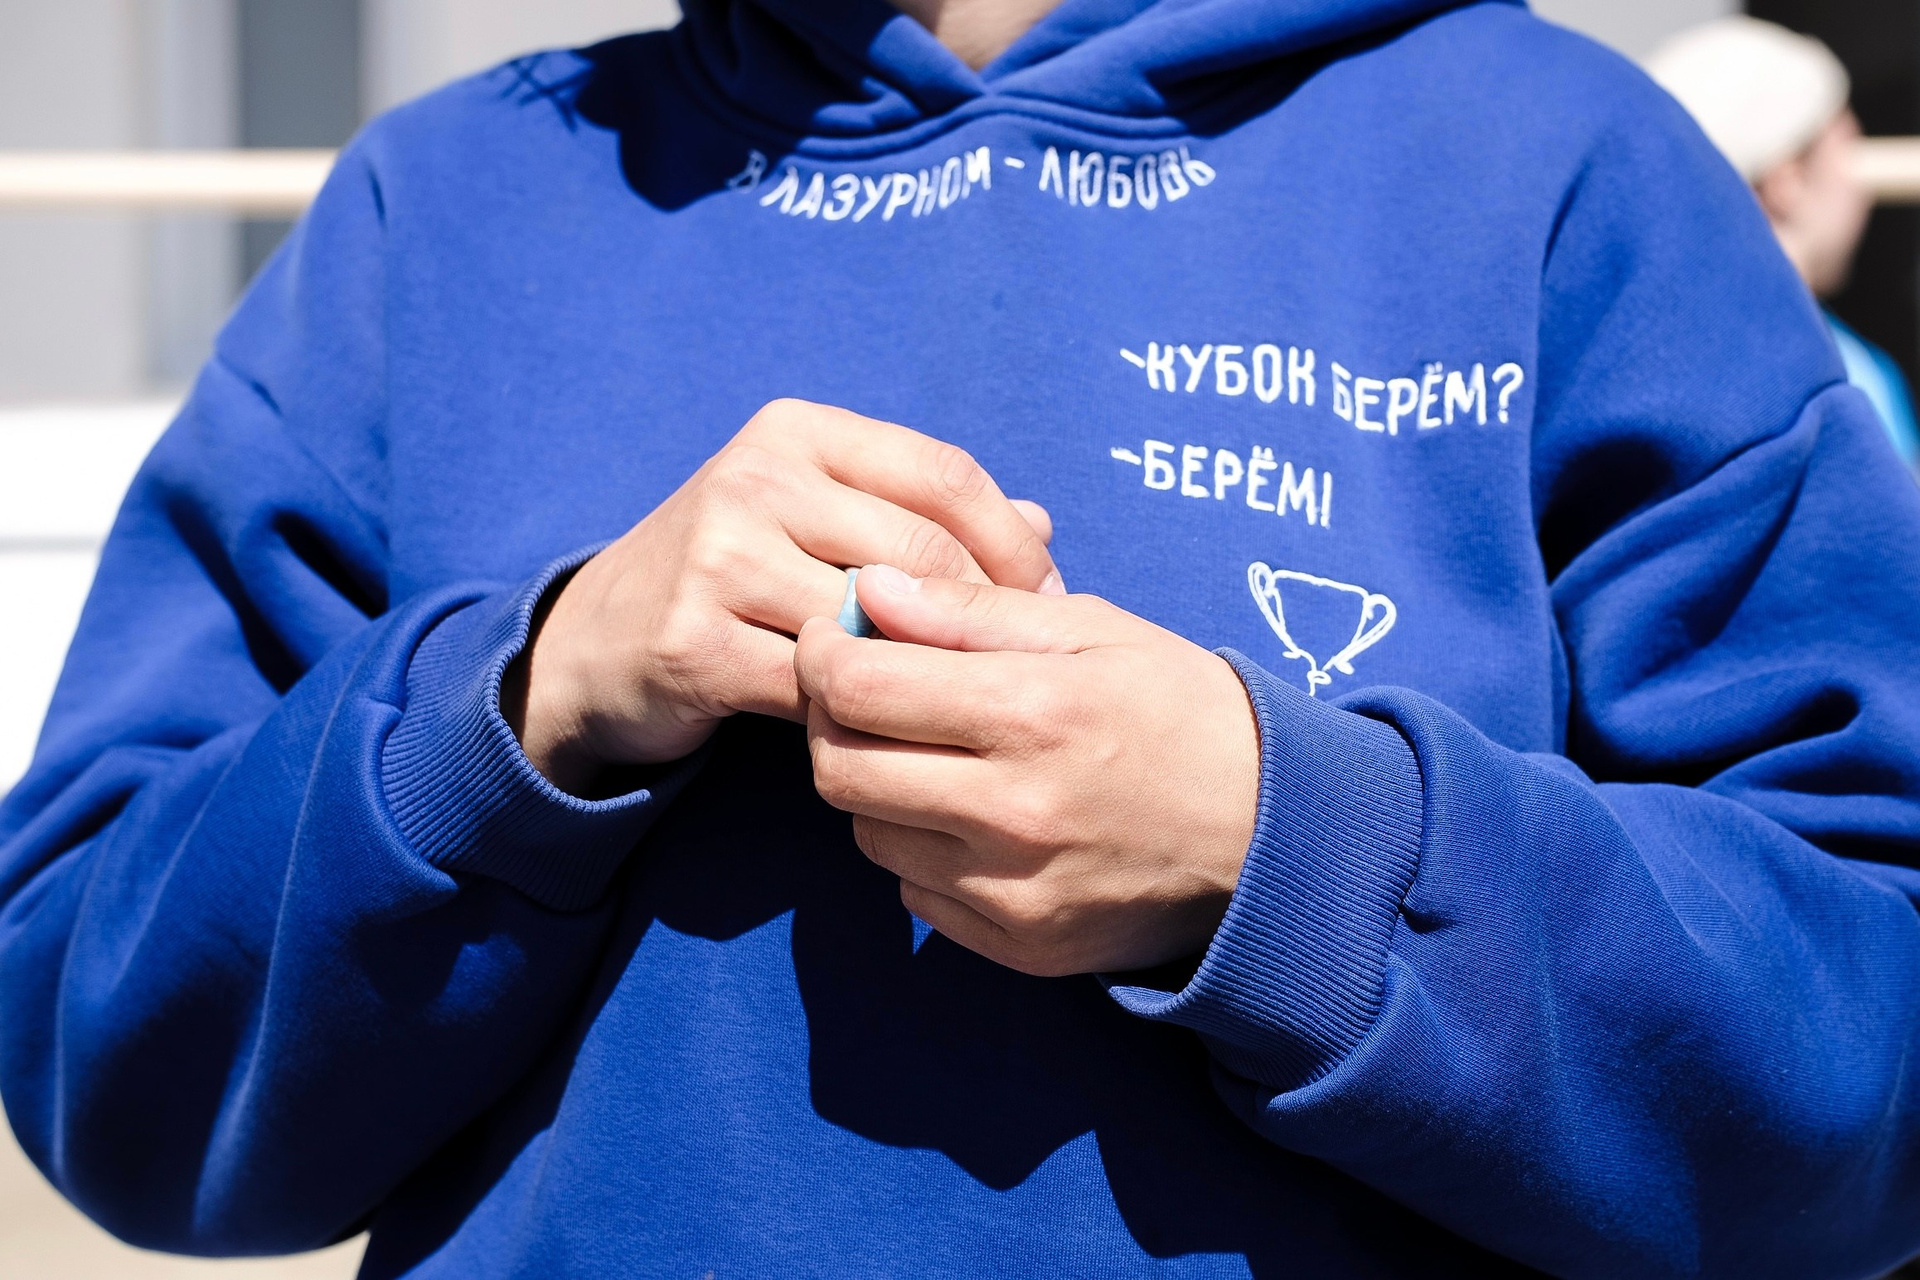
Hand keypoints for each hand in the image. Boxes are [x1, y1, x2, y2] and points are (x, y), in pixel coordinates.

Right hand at [503, 400, 1060, 793]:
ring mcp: (717, 557)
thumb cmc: (737, 578)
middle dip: (985, 619)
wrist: (599, 644)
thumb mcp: (820, 518)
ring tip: (963, 702)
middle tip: (1020, 670)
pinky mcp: (694, 641)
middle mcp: (754, 477)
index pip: (944, 475)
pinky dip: (863, 714)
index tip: (1051, 601)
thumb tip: (1045, 524)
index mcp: (798, 431)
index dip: (1012, 545)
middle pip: (921, 554)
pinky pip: (818, 688)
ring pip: (873, 624)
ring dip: (925, 673)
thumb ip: (922, 513)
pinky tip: (889, 729)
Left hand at [794, 566, 1260, 976]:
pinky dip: (922, 849)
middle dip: (831, 720)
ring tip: (932, 751)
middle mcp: (1013, 814)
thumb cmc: (1182, 712)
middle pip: (839, 769)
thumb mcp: (1093, 630)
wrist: (1276, 838)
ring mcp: (1012, 892)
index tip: (832, 635)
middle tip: (862, 690)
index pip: (858, 688)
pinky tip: (972, 816)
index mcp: (1034, 714)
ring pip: (869, 833)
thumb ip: (970, 611)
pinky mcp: (1018, 946)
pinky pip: (914, 894)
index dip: (822, 652)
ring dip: (875, 786)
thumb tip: (869, 590)